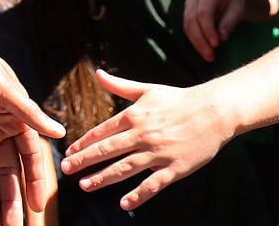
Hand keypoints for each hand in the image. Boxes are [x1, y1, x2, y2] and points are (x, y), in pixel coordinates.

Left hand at [60, 71, 239, 211]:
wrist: (214, 111)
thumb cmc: (179, 99)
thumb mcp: (147, 89)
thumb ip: (120, 86)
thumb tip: (97, 73)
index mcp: (133, 116)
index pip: (101, 132)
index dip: (83, 143)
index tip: (68, 152)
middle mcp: (142, 135)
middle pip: (107, 150)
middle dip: (84, 160)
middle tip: (65, 169)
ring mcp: (158, 153)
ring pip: (124, 168)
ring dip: (102, 178)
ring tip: (84, 185)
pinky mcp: (175, 168)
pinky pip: (153, 184)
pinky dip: (138, 195)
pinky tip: (124, 204)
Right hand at [182, 0, 251, 61]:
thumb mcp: (237, 8)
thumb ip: (229, 21)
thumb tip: (222, 38)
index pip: (203, 13)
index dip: (208, 30)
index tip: (216, 45)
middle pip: (191, 20)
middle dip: (199, 40)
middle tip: (210, 57)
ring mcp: (188, 4)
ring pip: (186, 25)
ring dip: (196, 43)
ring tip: (208, 57)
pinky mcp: (187, 11)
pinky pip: (187, 27)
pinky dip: (194, 39)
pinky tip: (203, 50)